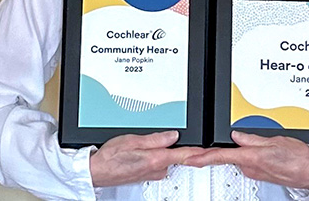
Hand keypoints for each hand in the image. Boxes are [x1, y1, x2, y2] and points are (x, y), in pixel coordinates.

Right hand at [89, 131, 205, 186]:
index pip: (184, 155)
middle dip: (176, 145)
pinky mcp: (147, 174)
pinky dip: (156, 155)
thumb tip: (173, 135)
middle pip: (177, 155)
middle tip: (172, 135)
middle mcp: (157, 169)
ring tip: (149, 141)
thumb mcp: (132, 140)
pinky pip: (158, 162)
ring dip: (164, 150)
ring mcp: (152, 173)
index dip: (200, 152)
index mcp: (156, 159)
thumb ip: (155, 138)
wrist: (96, 171)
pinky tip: (144, 150)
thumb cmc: (110, 158)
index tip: (212, 151)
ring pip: (167, 158)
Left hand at [183, 131, 308, 188]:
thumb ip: (252, 138)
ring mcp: (254, 171)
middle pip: (226, 156)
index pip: (219, 157)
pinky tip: (248, 149)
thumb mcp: (275, 141)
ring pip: (237, 157)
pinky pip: (246, 160)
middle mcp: (250, 167)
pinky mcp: (259, 172)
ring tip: (233, 142)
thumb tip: (236, 135)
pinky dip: (243, 154)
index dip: (200, 157)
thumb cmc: (300, 159)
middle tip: (196, 147)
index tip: (187, 157)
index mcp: (251, 158)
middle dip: (215, 151)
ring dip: (233, 151)